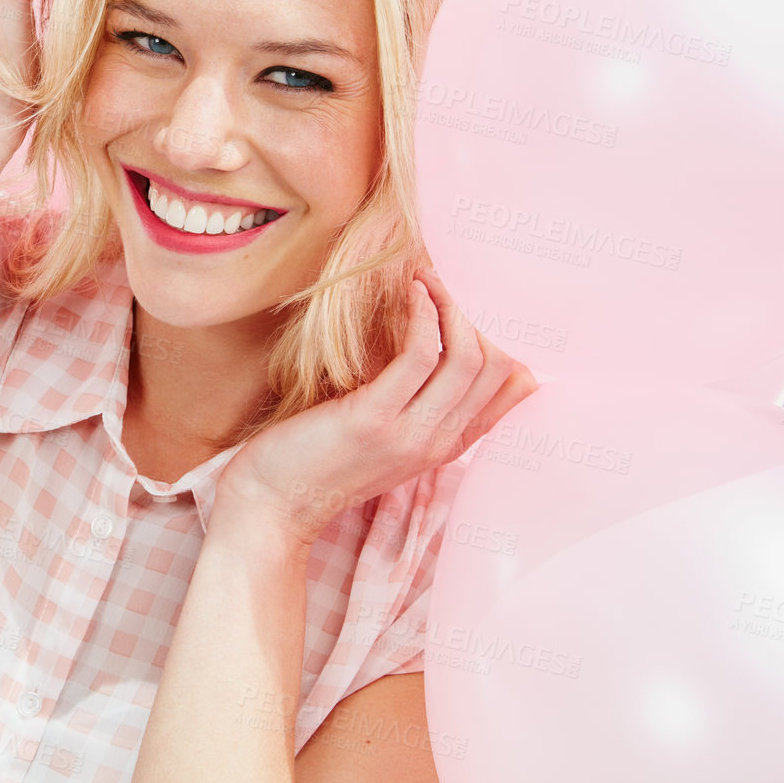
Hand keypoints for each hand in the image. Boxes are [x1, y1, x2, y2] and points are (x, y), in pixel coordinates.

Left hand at [216, 264, 540, 545]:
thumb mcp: (383, 435)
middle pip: (495, 369)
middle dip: (477, 315)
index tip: (474, 305)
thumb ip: (416, 404)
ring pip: (467, 358)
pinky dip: (423, 313)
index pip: (509, 390)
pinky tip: (411, 292)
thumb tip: (436, 351)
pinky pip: (421, 354)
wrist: (274, 503)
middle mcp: (438, 443)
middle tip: (446, 282)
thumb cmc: (318, 459)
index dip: (503, 338)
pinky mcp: (375, 418)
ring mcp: (411, 434)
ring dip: (451, 306)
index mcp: (446, 447)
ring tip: (428, 279)